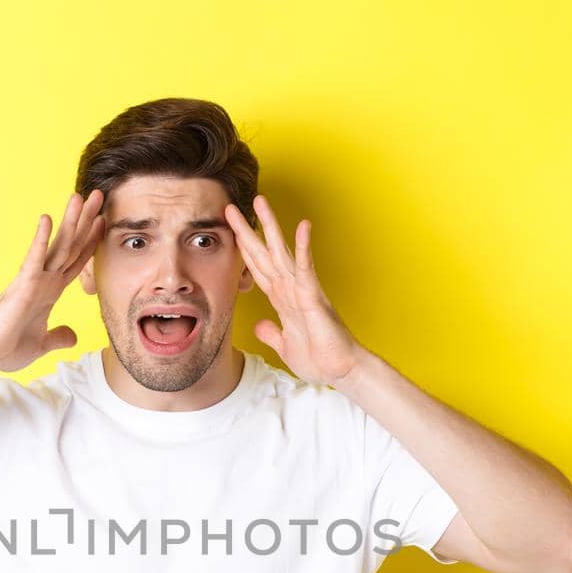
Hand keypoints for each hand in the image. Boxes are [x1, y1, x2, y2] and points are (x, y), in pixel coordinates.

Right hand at [0, 189, 105, 373]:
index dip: (91, 242)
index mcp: (50, 291)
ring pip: (57, 246)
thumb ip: (58, 337)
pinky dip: (41, 240)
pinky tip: (47, 220)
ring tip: (80, 197)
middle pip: (70, 245)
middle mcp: (43, 280)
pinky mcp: (22, 286)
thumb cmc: (7, 348)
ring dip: (70, 222)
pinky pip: (34, 260)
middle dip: (85, 221)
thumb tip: (72, 336)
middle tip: (98, 195)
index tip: (103, 221)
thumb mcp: (42, 343)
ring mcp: (33, 280)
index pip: (76, 261)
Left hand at [223, 194, 366, 386]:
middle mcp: (291, 289)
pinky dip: (303, 247)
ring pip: (281, 252)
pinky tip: (302, 226)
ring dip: (270, 226)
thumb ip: (272, 334)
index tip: (230, 232)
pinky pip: (306, 268)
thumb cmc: (320, 359)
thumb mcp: (285, 346)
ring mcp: (302, 290)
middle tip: (230, 207)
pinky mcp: (314, 297)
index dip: (243, 251)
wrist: (340, 371)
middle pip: (264, 254)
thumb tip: (260, 325)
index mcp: (283, 299)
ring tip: (260, 201)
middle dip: (246, 230)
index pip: (258, 269)